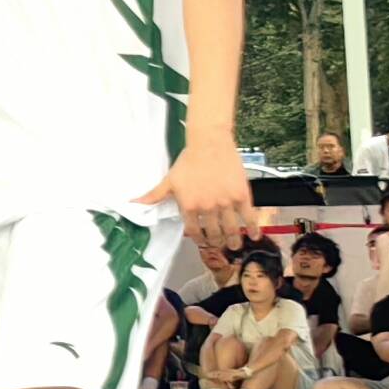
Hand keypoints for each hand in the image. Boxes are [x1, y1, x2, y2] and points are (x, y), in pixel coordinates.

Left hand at [145, 133, 253, 247]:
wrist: (209, 143)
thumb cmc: (189, 160)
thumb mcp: (170, 180)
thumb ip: (154, 195)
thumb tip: (134, 203)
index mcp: (189, 206)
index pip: (193, 231)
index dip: (198, 239)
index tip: (202, 241)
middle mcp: (208, 208)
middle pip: (213, 234)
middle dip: (216, 242)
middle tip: (219, 244)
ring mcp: (226, 203)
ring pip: (232, 229)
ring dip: (233, 240)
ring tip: (234, 245)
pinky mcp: (241, 195)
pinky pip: (249, 217)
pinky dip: (253, 228)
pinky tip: (255, 234)